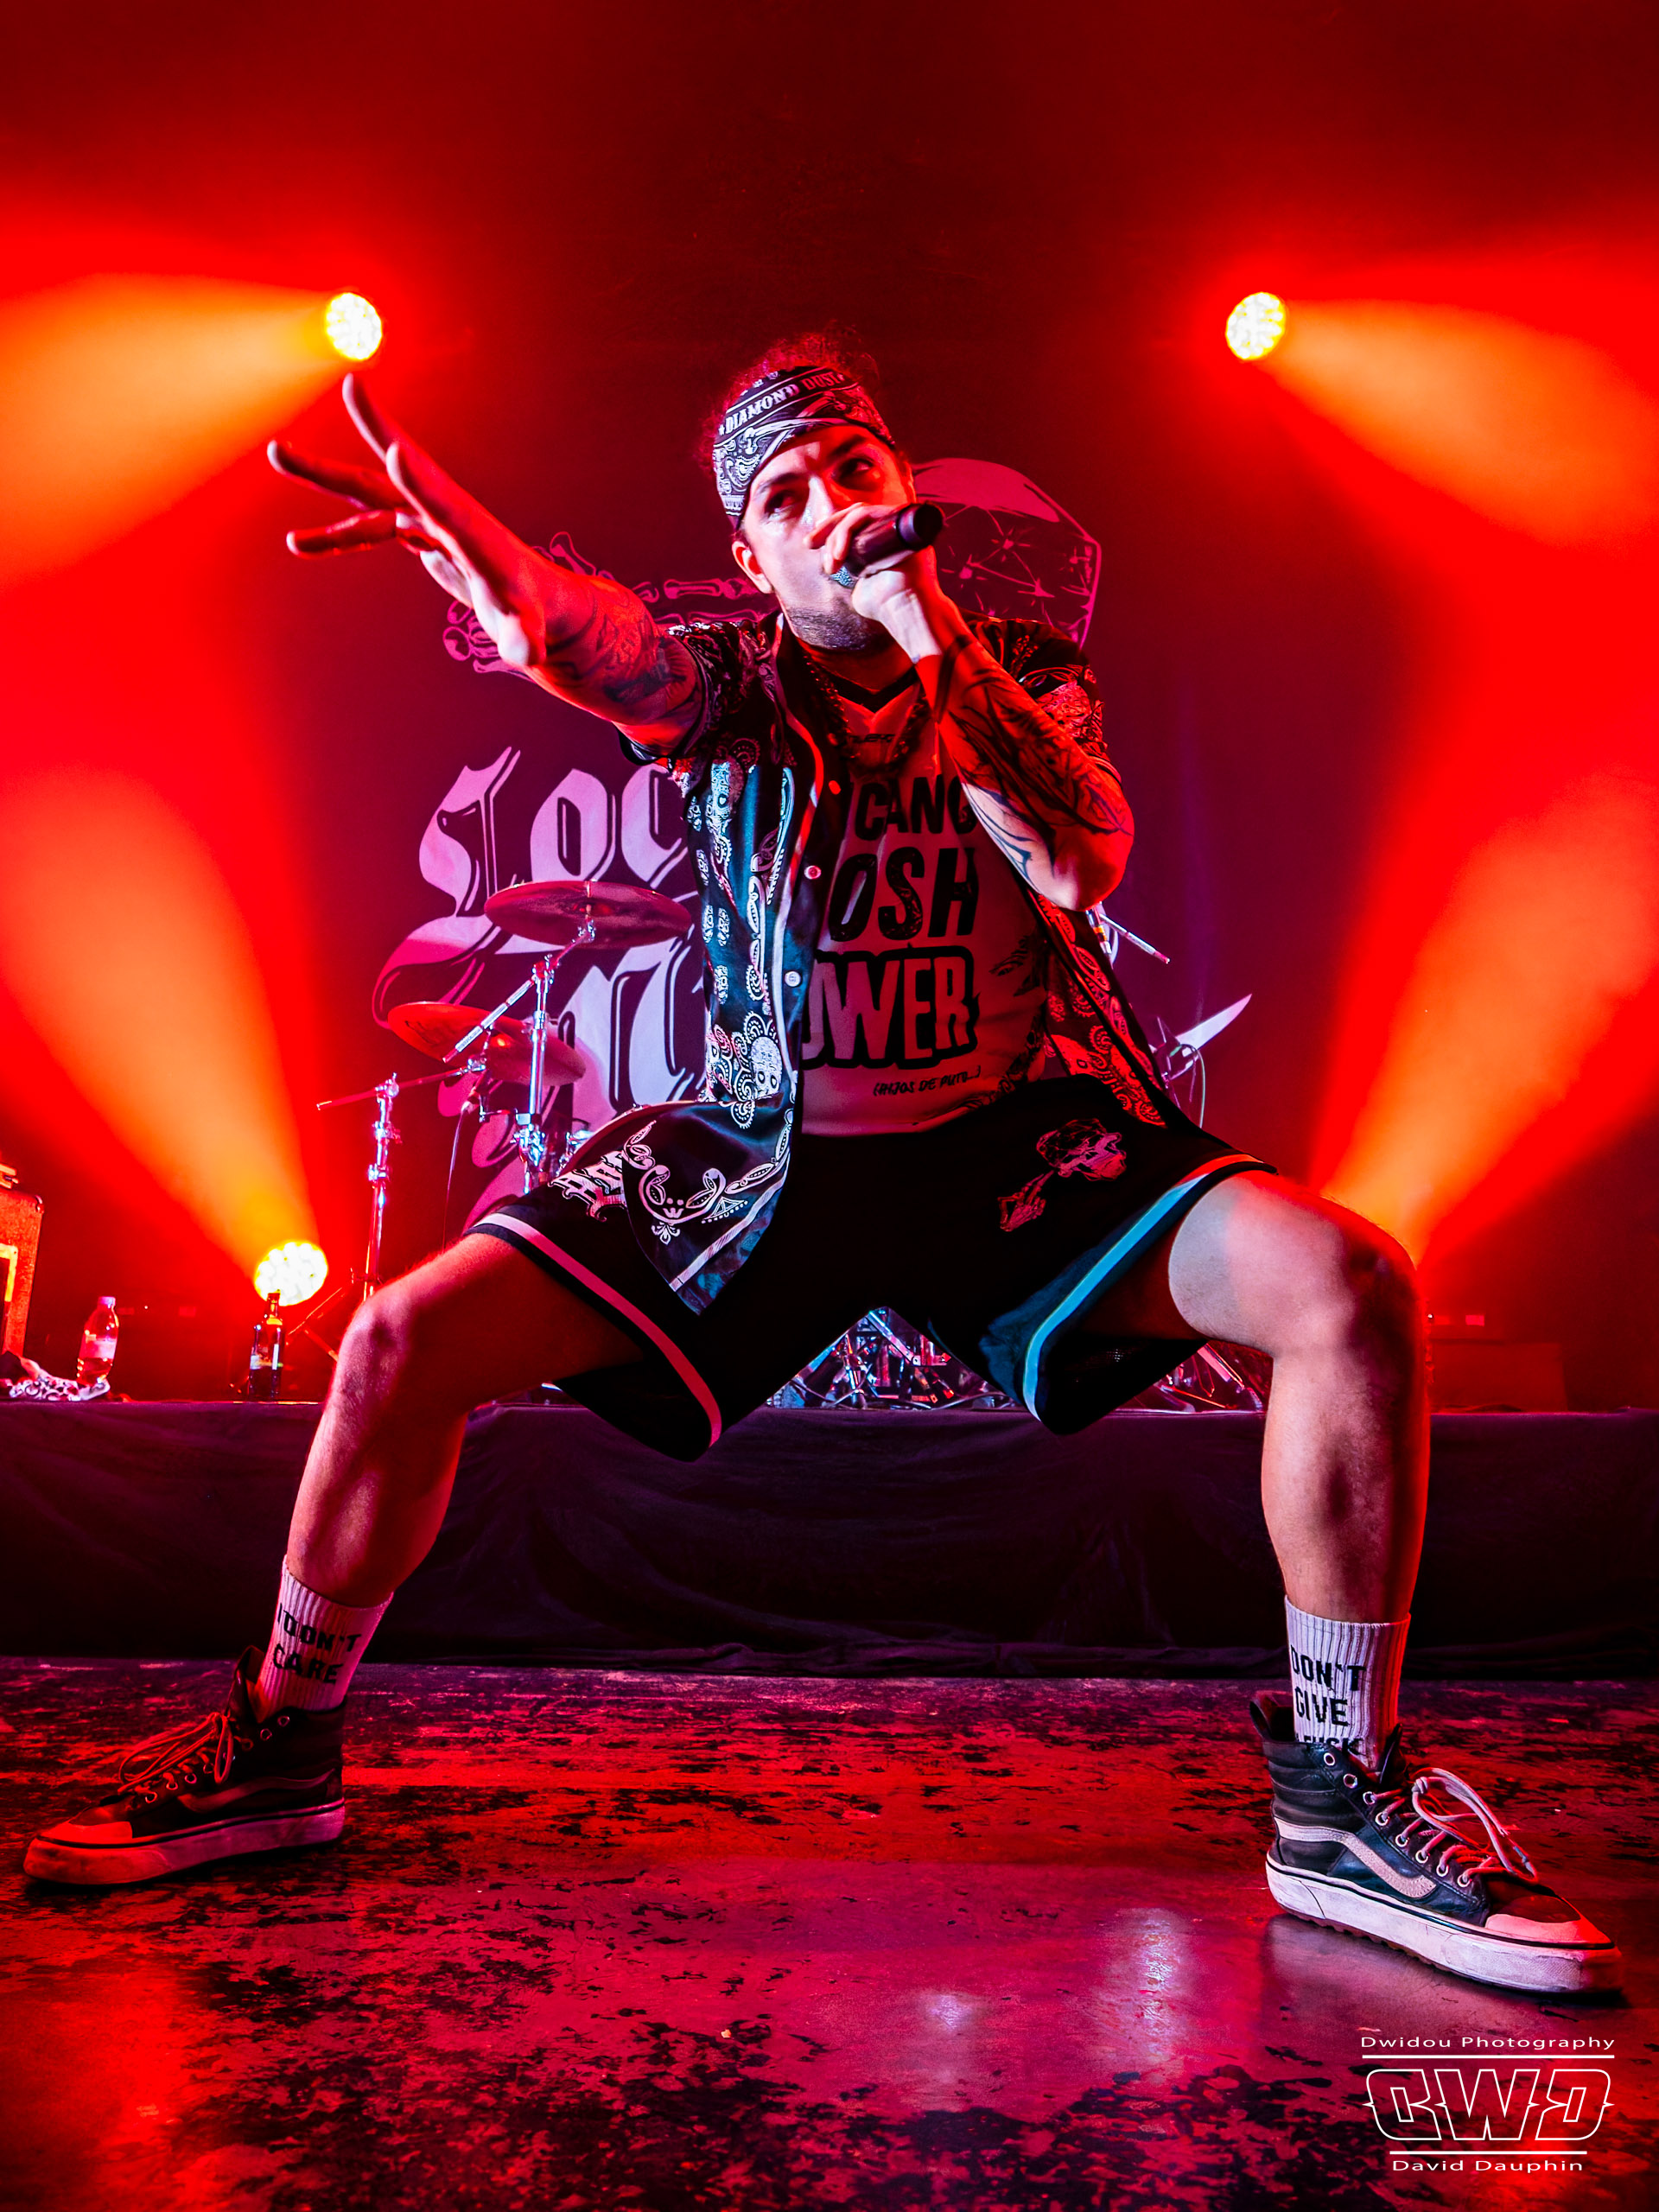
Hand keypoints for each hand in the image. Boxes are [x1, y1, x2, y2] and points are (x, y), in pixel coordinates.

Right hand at [268, 377, 553, 670]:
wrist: (534, 601)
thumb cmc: (535, 614)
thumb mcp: (531, 632)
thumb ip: (526, 640)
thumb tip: (529, 656)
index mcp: (475, 535)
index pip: (445, 505)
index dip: (419, 484)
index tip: (395, 453)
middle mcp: (448, 517)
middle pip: (402, 474)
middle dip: (374, 430)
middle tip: (351, 385)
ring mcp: (429, 522)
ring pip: (371, 495)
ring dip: (325, 476)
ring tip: (277, 452)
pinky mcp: (418, 534)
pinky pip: (369, 528)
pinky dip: (336, 536)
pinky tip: (299, 543)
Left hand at [809, 501, 962, 660]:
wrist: (905, 613)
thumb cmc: (886, 607)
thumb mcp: (860, 585)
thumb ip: (850, 571)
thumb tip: (832, 563)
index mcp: (882, 539)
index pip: (853, 521)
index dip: (828, 528)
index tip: (809, 544)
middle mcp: (891, 528)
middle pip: (854, 512)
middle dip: (828, 527)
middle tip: (810, 544)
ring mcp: (898, 524)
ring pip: (860, 513)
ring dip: (837, 534)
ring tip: (831, 562)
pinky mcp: (901, 523)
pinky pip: (869, 514)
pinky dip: (849, 529)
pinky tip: (839, 553)